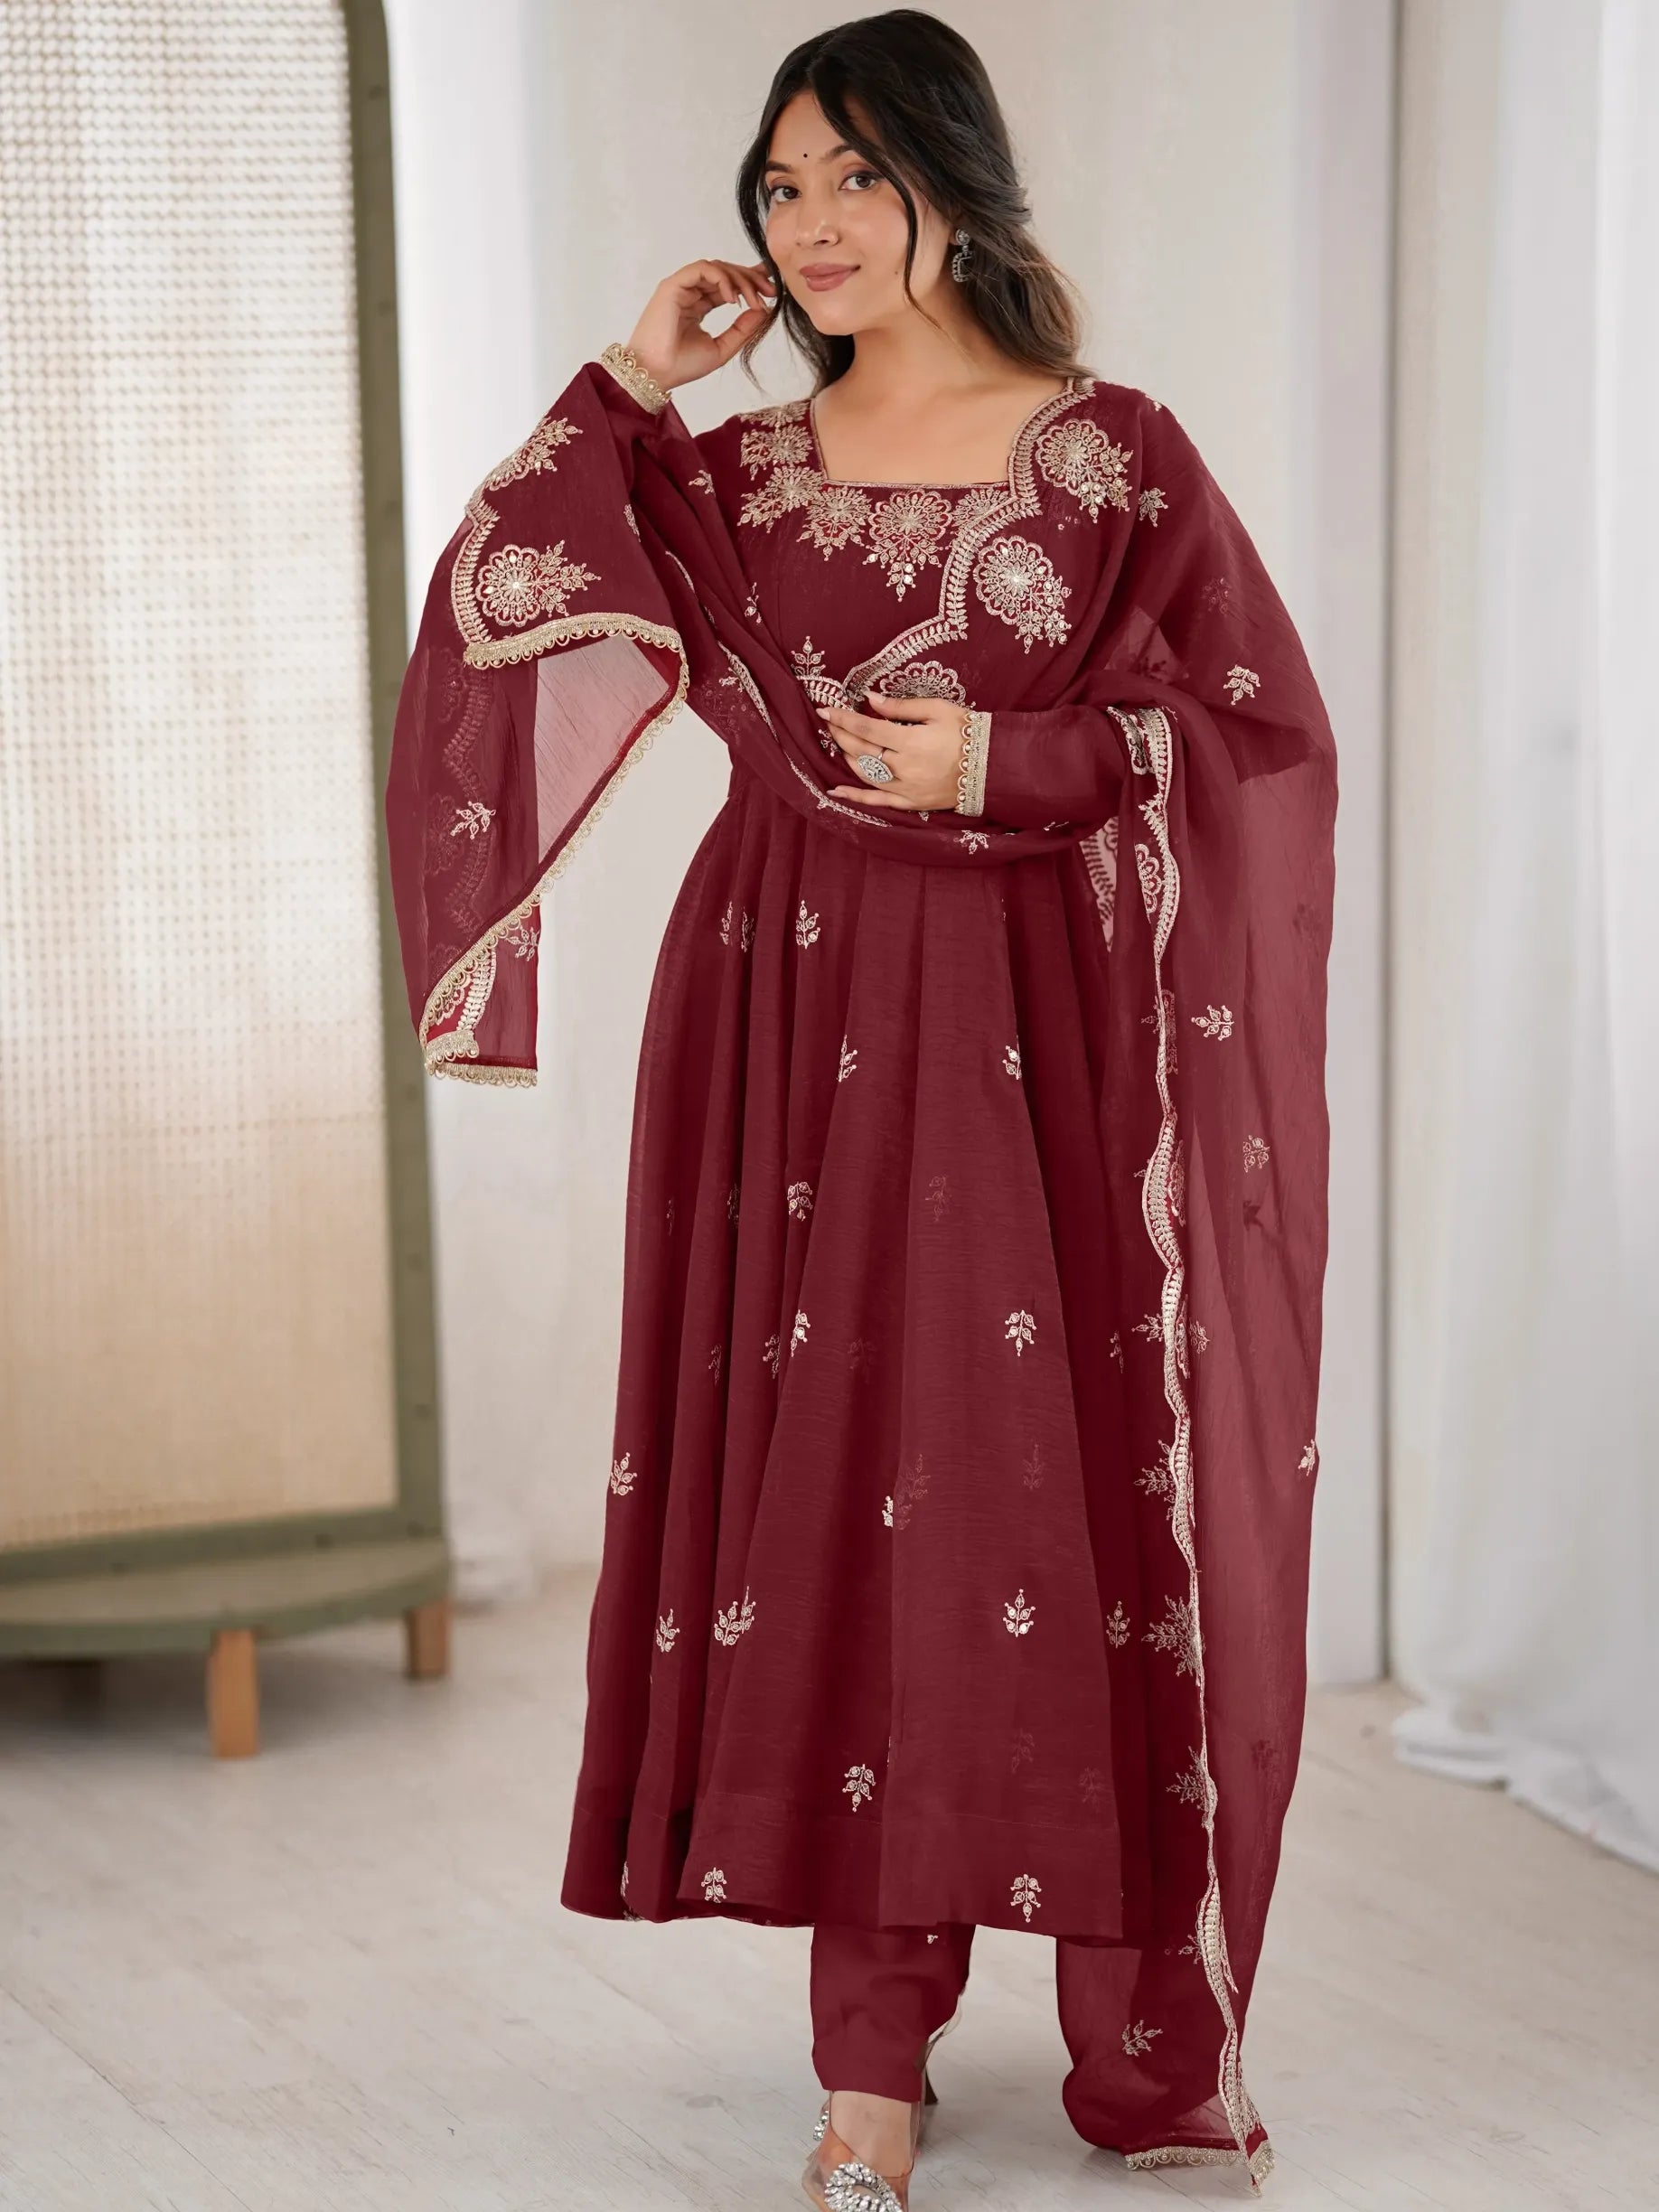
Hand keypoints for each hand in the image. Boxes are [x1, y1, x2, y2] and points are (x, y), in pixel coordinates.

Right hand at [627, 261, 777, 394]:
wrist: (655, 374)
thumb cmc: (681, 366)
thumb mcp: (722, 348)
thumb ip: (742, 329)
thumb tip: (763, 311)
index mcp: (698, 306)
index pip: (726, 285)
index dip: (749, 281)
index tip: (771, 288)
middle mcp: (689, 292)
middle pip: (725, 273)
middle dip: (750, 278)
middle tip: (770, 291)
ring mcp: (681, 287)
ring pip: (716, 268)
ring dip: (739, 280)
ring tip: (753, 300)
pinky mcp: (673, 285)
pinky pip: (702, 269)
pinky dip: (721, 278)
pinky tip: (732, 299)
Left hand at [819, 691, 966, 810]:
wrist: (992, 766)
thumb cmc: (967, 732)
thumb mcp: (938, 709)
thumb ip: (901, 707)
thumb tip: (870, 699)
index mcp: (910, 741)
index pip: (866, 728)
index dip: (843, 720)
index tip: (825, 711)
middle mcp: (904, 767)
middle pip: (862, 750)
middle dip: (841, 735)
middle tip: (829, 723)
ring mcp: (906, 788)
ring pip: (865, 774)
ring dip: (848, 758)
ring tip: (839, 744)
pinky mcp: (911, 803)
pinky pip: (877, 801)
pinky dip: (855, 796)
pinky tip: (836, 790)